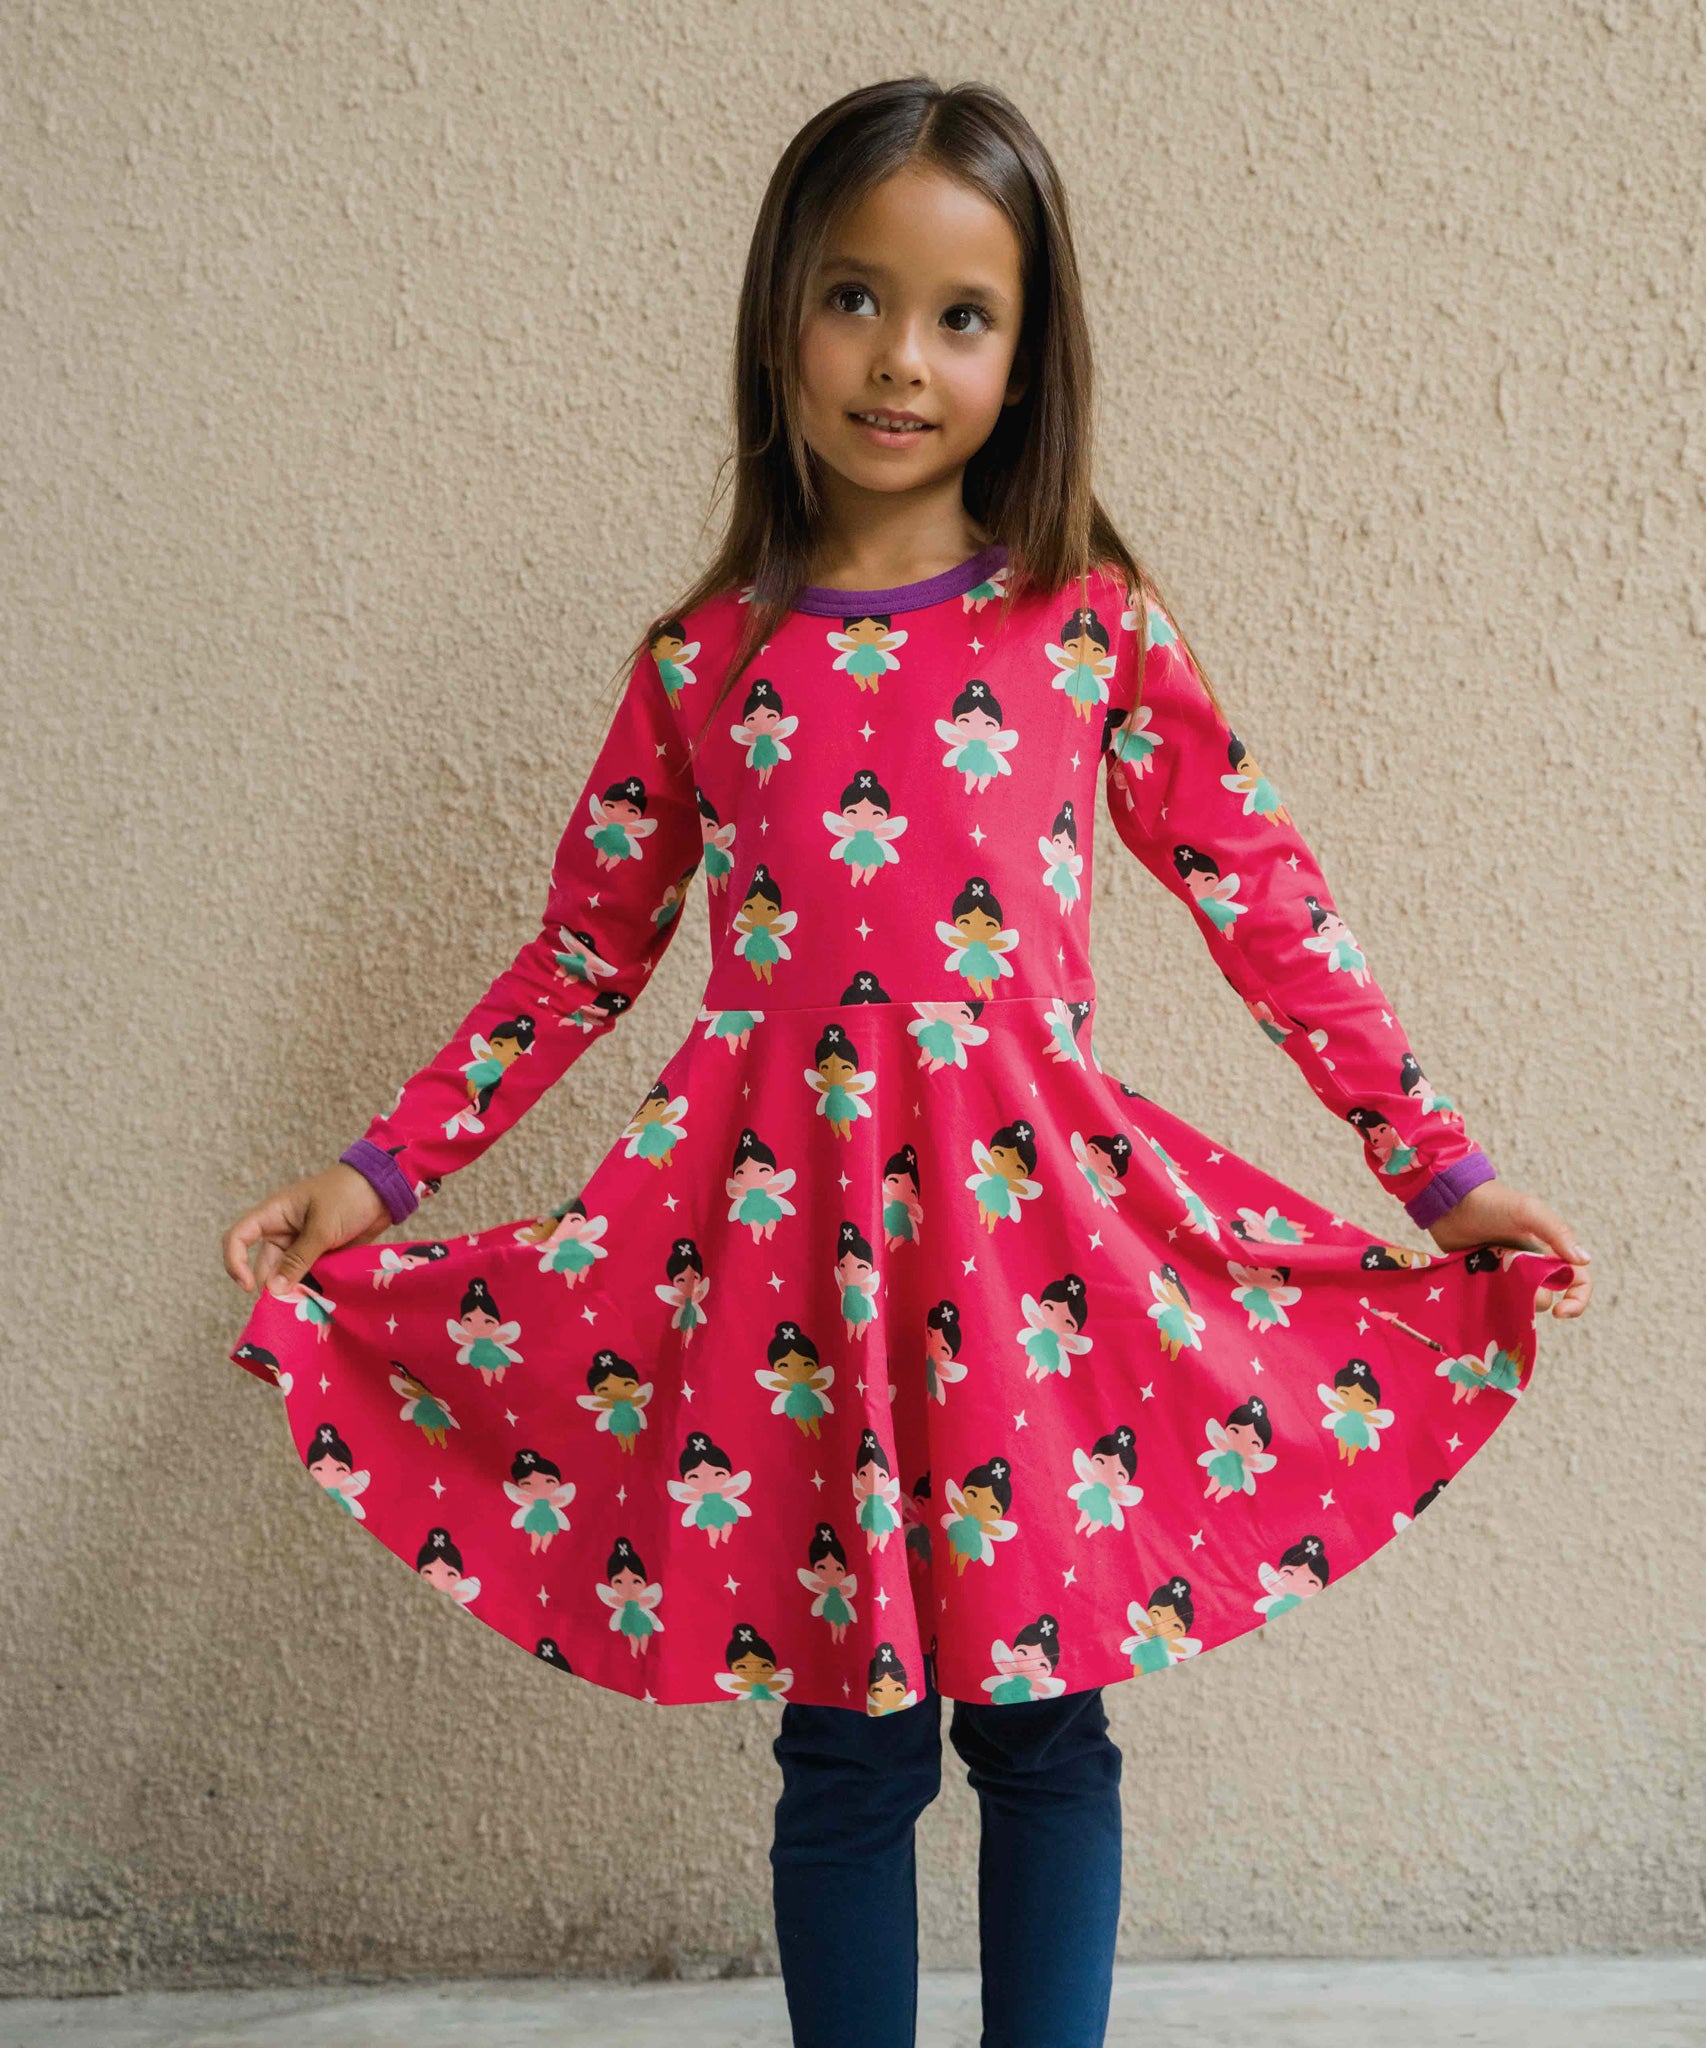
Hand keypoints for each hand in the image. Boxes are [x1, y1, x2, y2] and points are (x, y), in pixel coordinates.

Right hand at [222, 1163, 391, 1297]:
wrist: (385, 1189)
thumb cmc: (348, 1196)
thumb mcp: (322, 1227)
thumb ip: (298, 1259)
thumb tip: (273, 1290)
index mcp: (274, 1215)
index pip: (238, 1238)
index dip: (235, 1263)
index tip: (249, 1287)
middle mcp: (283, 1232)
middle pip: (266, 1265)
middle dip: (274, 1287)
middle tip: (291, 1306)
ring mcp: (303, 1244)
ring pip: (289, 1275)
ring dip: (296, 1290)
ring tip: (308, 1306)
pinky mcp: (322, 1255)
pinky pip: (310, 1276)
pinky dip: (313, 1288)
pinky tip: (321, 1301)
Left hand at [1426, 1181, 1591, 1319]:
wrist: (1451, 1202)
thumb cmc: (1493, 1202)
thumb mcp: (1529, 1212)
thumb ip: (1557, 1233)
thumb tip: (1583, 1260)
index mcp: (1550, 1250)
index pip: (1577, 1281)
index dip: (1576, 1300)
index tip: (1561, 1312)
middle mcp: (1533, 1265)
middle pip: (1547, 1296)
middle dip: (1534, 1297)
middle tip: (1513, 1282)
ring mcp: (1508, 1274)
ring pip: (1520, 1303)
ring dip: (1511, 1298)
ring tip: (1493, 1278)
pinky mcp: (1485, 1280)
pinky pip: (1495, 1301)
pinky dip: (1491, 1301)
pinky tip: (1481, 1289)